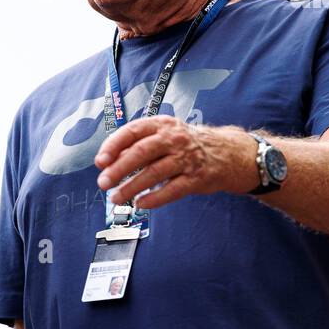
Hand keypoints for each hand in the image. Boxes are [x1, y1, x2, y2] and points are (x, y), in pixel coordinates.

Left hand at [94, 116, 255, 209]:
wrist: (228, 153)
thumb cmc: (187, 145)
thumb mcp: (165, 135)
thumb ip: (138, 144)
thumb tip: (107, 161)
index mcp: (162, 125)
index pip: (132, 132)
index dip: (113, 146)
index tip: (100, 162)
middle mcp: (174, 139)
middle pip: (141, 152)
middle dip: (118, 169)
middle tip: (103, 183)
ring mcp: (187, 158)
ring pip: (154, 173)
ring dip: (131, 188)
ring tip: (116, 198)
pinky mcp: (197, 178)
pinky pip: (172, 190)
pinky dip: (154, 199)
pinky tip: (140, 203)